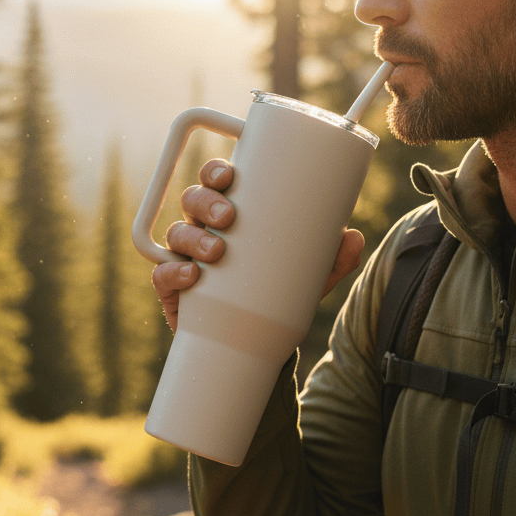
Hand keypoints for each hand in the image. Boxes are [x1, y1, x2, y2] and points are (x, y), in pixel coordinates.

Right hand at [151, 158, 366, 332]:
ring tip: (215, 251)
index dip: (216, 171)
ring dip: (192, 236)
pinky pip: (162, 274)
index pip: (216, 182)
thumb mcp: (307, 277)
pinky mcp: (172, 289)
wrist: (252, 344)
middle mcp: (203, 230)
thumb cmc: (273, 295)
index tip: (228, 174)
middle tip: (228, 217)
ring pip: (176, 233)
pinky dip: (172, 272)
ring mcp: (183, 258)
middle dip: (205, 202)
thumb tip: (353, 238)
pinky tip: (190, 275)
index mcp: (231, 216)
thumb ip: (331, 260)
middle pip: (192, 201)